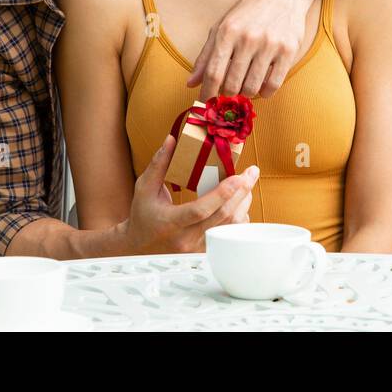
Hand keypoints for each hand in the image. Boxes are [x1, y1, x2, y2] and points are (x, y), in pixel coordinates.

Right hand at [122, 135, 258, 254]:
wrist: (138, 248)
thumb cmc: (142, 215)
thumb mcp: (145, 187)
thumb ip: (159, 163)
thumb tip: (172, 139)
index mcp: (170, 223)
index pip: (200, 210)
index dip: (222, 194)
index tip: (239, 177)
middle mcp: (185, 239)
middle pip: (222, 216)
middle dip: (242, 192)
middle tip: (252, 172)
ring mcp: (197, 249)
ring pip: (229, 227)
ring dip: (243, 204)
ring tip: (247, 185)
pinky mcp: (204, 252)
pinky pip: (228, 235)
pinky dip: (238, 218)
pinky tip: (240, 204)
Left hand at [187, 0, 306, 99]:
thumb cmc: (249, 12)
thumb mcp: (222, 27)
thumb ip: (205, 56)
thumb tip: (191, 84)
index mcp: (227, 31)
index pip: (213, 73)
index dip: (207, 93)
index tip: (206, 102)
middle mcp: (248, 38)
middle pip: (232, 84)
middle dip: (228, 93)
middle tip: (230, 90)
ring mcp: (269, 44)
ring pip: (252, 87)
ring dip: (246, 93)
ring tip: (246, 85)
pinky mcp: (288, 50)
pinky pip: (273, 85)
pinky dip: (265, 92)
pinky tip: (262, 86)